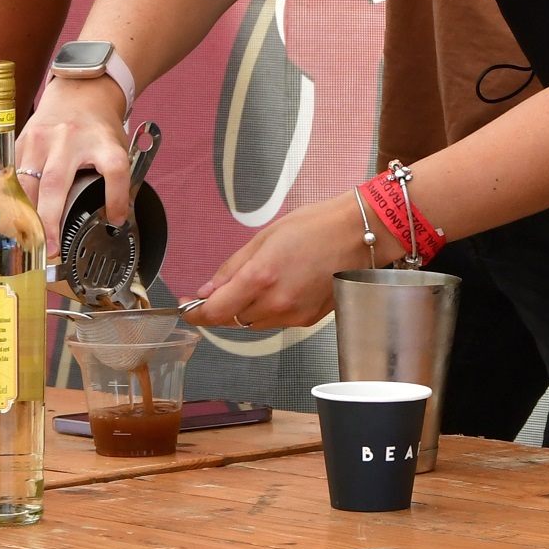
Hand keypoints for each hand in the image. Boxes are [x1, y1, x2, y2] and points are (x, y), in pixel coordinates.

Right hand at [17, 71, 131, 245]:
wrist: (81, 91)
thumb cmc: (99, 127)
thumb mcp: (116, 147)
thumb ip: (115, 180)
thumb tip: (113, 221)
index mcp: (102, 141)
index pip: (114, 169)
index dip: (116, 198)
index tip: (116, 220)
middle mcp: (70, 139)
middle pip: (57, 181)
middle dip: (50, 220)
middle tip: (51, 250)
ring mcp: (42, 138)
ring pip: (28, 181)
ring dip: (26, 216)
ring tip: (27, 242)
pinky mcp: (23, 140)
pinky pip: (13, 174)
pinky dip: (12, 199)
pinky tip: (10, 220)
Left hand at [189, 193, 389, 328]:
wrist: (361, 234)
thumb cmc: (316, 225)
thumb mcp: (265, 236)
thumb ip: (232, 267)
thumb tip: (207, 290)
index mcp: (261, 277)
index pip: (215, 311)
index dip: (196, 313)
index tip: (187, 307)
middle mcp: (276, 303)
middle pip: (234, 319)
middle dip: (227, 304)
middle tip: (232, 282)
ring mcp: (294, 315)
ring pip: (255, 323)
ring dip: (249, 308)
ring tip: (267, 278)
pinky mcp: (308, 321)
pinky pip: (278, 320)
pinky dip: (272, 308)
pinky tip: (286, 285)